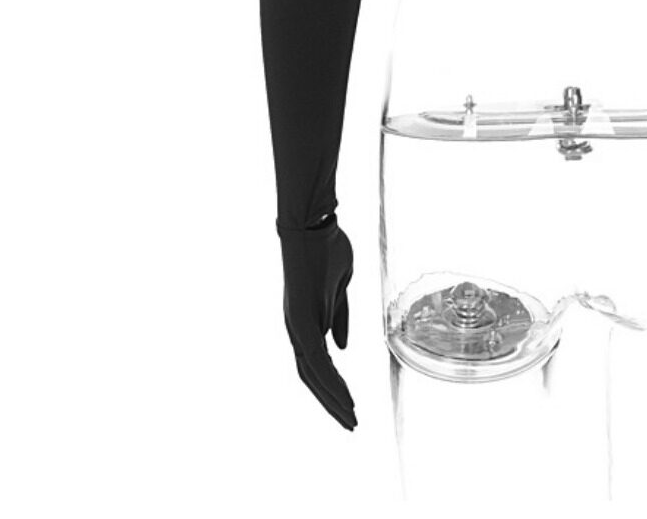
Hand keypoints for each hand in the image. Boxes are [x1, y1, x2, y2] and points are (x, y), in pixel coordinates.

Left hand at [279, 216, 356, 428]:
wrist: (313, 223)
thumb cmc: (326, 248)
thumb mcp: (339, 287)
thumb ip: (338, 317)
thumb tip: (341, 347)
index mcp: (305, 321)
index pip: (316, 364)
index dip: (331, 386)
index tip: (349, 404)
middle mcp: (296, 328)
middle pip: (310, 377)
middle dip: (330, 401)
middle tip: (350, 422)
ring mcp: (296, 325)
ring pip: (311, 374)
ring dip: (331, 398)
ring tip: (350, 417)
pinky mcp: (300, 319)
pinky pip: (315, 359)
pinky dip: (329, 381)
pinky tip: (343, 396)